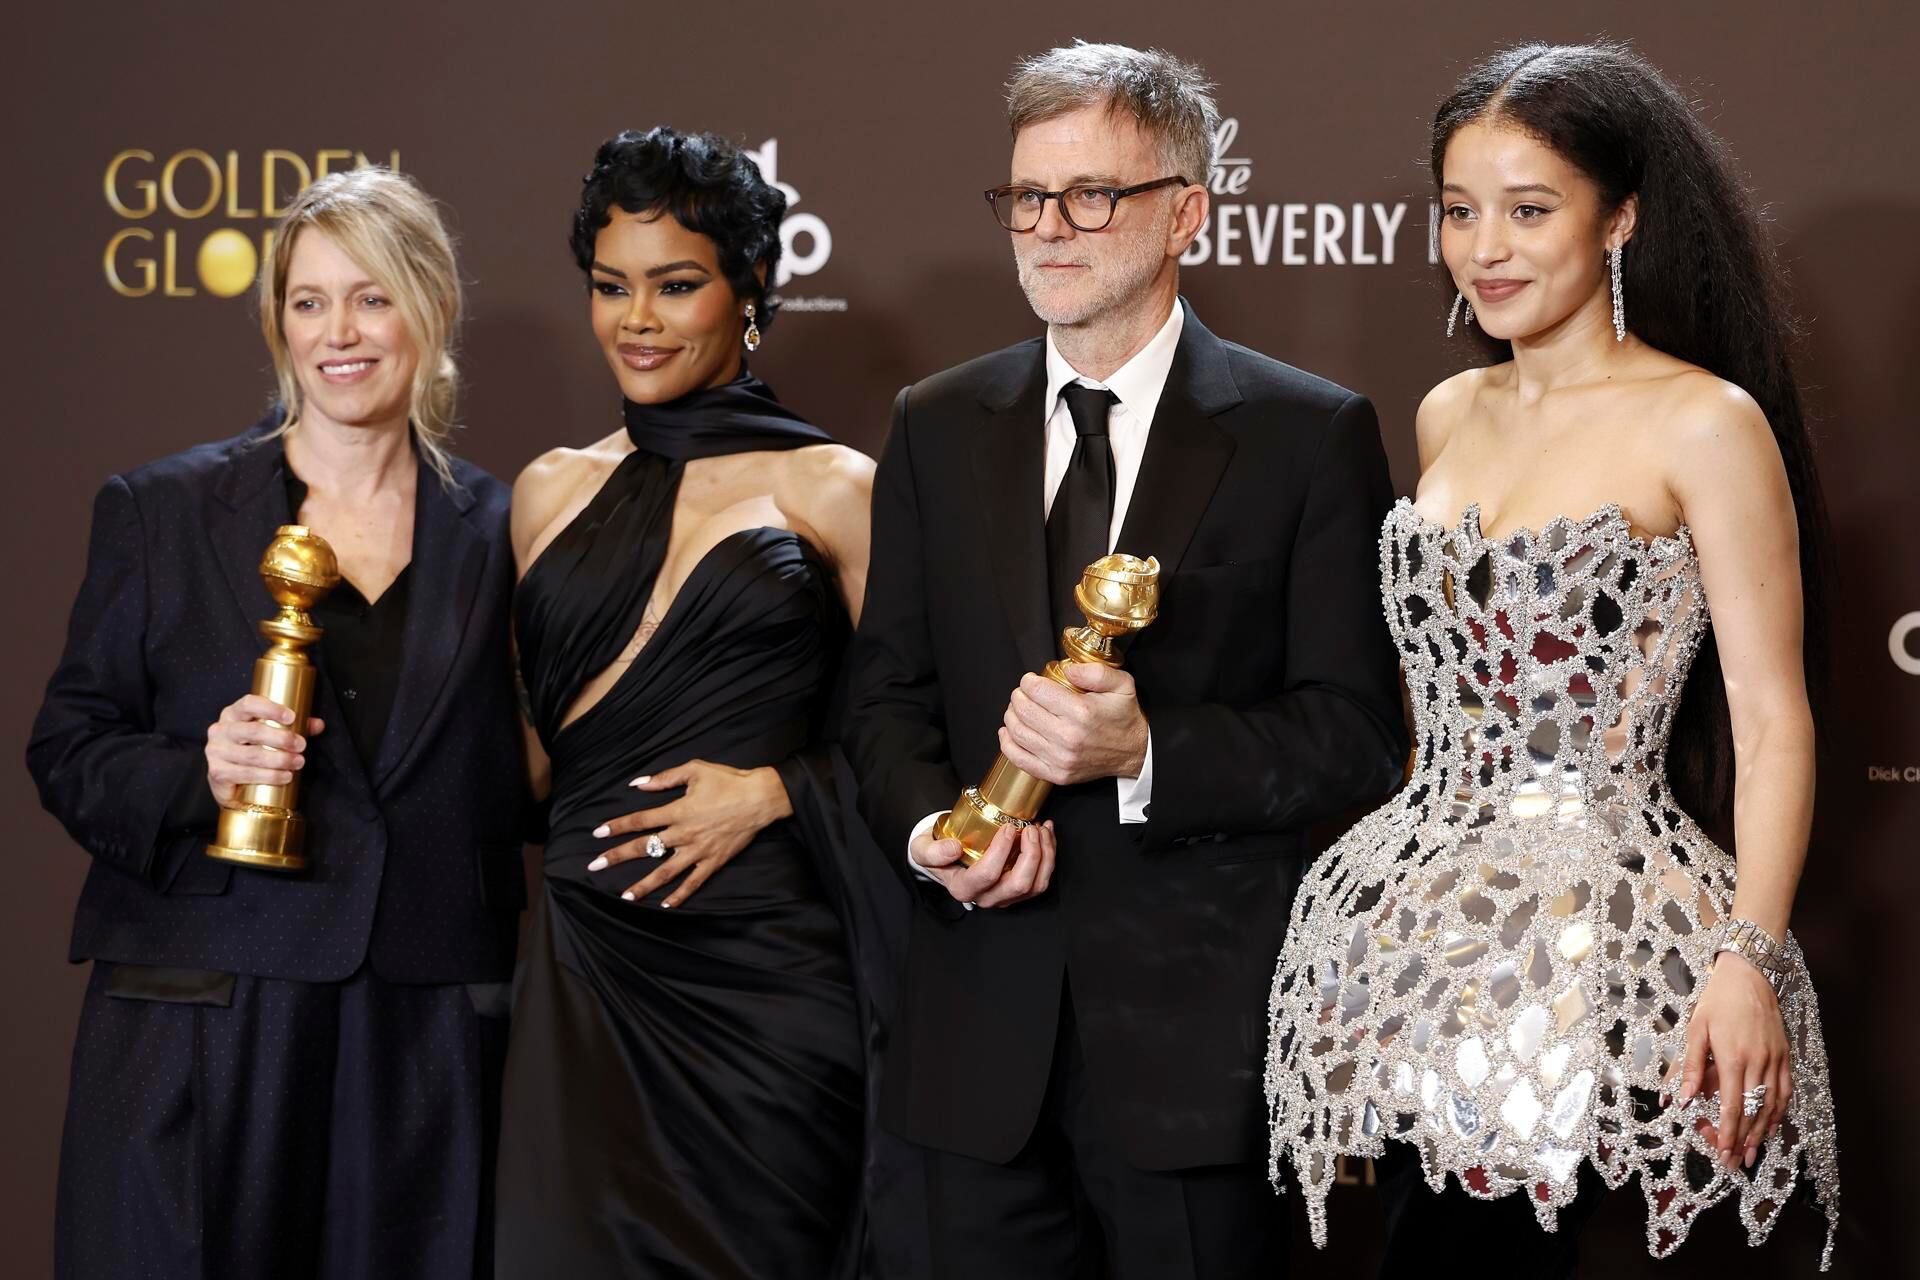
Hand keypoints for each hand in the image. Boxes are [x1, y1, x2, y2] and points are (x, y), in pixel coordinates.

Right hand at [205, 695, 323, 807]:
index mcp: (233, 714)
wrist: (229, 781)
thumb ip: (294, 727)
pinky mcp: (217, 772)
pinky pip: (246, 773)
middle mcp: (220, 730)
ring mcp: (216, 751)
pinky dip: (269, 776)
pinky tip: (285, 776)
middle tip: (301, 746)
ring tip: (298, 763)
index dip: (271, 709)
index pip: (249, 704)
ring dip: (279, 760)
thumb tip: (318, 724)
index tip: (292, 717)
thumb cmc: (252, 750)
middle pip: (253, 731)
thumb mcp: (272, 734)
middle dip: (282, 738)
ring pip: (252, 755)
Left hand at [587, 760, 792, 907]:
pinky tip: (666, 905)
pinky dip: (680, 895)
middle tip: (596, 865)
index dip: (617, 826)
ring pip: (666, 872)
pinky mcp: (714, 861)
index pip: (640, 820)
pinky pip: (694, 882)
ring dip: (644, 885)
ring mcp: (699, 850)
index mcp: (678, 810)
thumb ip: (665, 777)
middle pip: (646, 848)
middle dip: (618, 856)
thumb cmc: (729, 781)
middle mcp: (684, 833)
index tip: (598, 833)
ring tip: (625, 896)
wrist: (761, 798)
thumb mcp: (696, 770)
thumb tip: (638, 784)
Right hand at [911, 818, 1055, 907]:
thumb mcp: (923, 849)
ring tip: (1042, 828)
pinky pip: (1041, 879)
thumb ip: (933, 851)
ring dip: (1045, 855)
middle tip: (1030, 827)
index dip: (1002, 850)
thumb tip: (954, 848)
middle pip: (1019, 884)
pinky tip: (1045, 834)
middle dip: (1032, 854)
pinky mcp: (1018, 891)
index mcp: (963, 889)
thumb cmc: (936, 852)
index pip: (987, 875)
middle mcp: (986, 898)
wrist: (945, 856)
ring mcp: (1005, 896)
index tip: (1007, 827)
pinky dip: (1049, 856)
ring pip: (1036, 885)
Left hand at [997, 664, 1147, 786]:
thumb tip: (1068, 670)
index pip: (1037, 691)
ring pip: (1018, 733)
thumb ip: (1095, 671)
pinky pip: (1020, 759)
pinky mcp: (1056, 774)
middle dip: (1018, 696)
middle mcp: (1068, 737)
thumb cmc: (1125, 717)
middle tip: (1022, 692)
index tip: (1030, 680)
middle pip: (1023, 711)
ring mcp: (1060, 759)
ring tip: (1018, 708)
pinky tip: (1009, 732)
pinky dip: (1008, 744)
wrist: (1136, 752)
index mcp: (1081, 712)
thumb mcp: (1122, 684)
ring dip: (1011, 716)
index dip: (1028, 681)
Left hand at [1666, 952, 1792, 1169]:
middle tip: (1736, 1164)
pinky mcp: (1785, 1057)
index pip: (1731, 1106)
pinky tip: (1771, 1126)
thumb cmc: (1717, 1002)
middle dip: (1744, 1141)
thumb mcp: (1695, 1030)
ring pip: (1772, 1106)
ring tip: (1753, 1155)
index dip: (1727, 1134)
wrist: (1750, 976)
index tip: (1723, 1154)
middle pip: (1753, 1112)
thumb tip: (1678, 1101)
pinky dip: (1779, 1113)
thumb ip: (1689, 1068)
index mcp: (1733, 1057)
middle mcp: (1759, 1063)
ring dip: (1763, 1133)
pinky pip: (1784, 1092)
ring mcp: (1776, 1061)